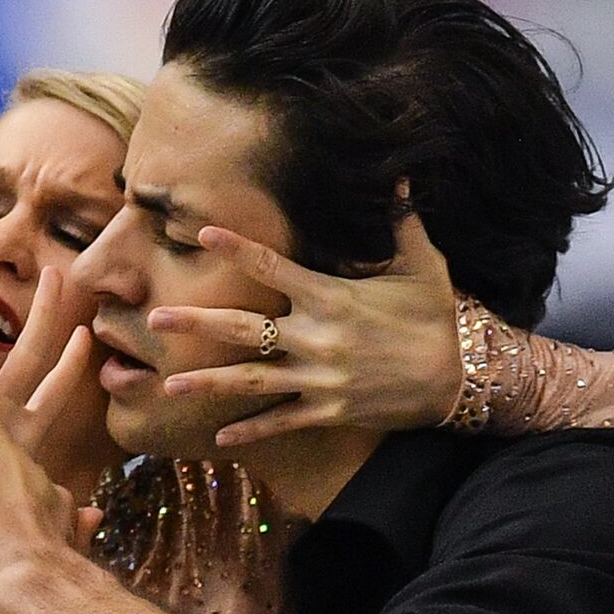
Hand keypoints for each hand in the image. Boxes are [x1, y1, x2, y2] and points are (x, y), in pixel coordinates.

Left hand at [151, 196, 459, 446]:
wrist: (460, 378)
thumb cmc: (436, 317)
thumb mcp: (423, 266)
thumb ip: (401, 224)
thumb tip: (401, 176)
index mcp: (331, 296)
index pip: (272, 266)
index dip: (236, 248)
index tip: (201, 232)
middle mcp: (317, 337)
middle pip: (243, 328)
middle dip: (196, 324)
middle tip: (153, 320)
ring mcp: (319, 378)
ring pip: (251, 381)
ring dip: (207, 383)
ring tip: (167, 384)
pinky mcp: (328, 410)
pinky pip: (281, 421)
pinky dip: (250, 430)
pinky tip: (217, 437)